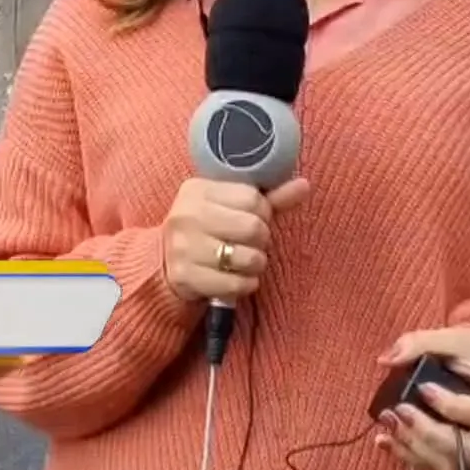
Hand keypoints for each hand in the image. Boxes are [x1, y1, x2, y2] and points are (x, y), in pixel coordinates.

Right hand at [160, 177, 310, 302]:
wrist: (165, 262)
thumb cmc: (208, 229)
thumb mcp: (231, 207)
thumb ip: (270, 197)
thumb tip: (305, 184)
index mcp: (198, 190)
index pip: (252, 197)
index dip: (263, 213)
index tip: (254, 220)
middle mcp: (187, 215)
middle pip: (253, 227)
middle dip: (262, 239)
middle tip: (252, 243)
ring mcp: (183, 247)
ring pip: (249, 258)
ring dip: (256, 264)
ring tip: (245, 261)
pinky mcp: (185, 276)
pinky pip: (237, 285)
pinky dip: (245, 285)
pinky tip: (236, 278)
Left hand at [373, 327, 469, 469]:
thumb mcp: (455, 338)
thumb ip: (421, 343)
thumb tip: (386, 360)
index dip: (452, 407)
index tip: (424, 388)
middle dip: (429, 434)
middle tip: (400, 410)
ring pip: (452, 463)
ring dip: (414, 447)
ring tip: (389, 421)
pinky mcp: (466, 456)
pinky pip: (438, 465)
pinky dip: (408, 455)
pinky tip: (385, 438)